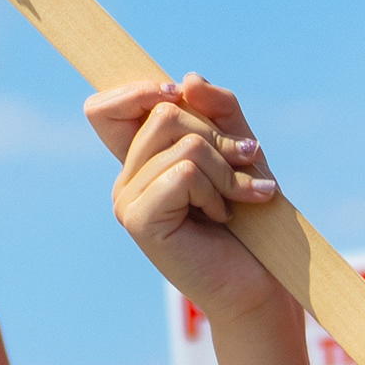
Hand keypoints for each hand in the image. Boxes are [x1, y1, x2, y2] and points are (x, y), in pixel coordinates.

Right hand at [83, 77, 295, 329]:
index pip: (102, 109)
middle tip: (246, 164)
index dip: (137, 90)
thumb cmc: (252, 219)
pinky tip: (223, 215)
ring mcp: (127, 202)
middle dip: (218, 134)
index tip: (178, 95)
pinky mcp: (140, 222)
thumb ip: (218, 110)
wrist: (261, 283)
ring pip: (183, 142)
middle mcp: (126, 180)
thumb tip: (186, 81)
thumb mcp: (239, 149)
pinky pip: (184, 173)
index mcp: (141, 162)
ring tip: (241, 197)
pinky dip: (216, 190)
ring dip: (226, 168)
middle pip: (163, 113)